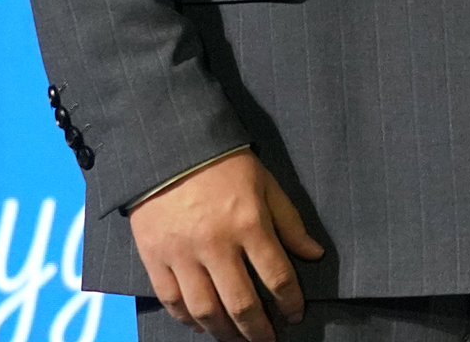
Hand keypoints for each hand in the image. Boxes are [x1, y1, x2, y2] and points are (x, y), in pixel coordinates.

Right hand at [129, 149, 324, 340]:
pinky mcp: (155, 257)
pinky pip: (172, 300)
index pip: (277, 276)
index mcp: (249, 223)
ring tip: (237, 340)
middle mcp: (216, 244)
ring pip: (205, 309)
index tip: (295, 315)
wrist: (170, 147)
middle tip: (267, 340)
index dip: (290, 302)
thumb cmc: (225, 164)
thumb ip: (290, 223)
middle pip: (241, 303)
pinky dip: (187, 319)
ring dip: (224, 332)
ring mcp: (183, 253)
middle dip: (258, 330)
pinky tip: (201, 325)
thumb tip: (314, 255)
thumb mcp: (266, 184)